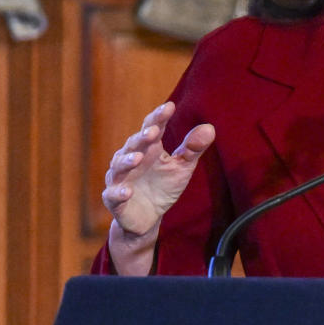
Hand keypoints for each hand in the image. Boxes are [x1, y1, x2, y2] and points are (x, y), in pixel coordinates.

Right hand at [102, 102, 214, 235]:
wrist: (148, 217)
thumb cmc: (163, 186)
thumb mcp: (182, 167)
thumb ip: (193, 148)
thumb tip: (210, 128)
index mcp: (149, 148)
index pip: (152, 127)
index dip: (159, 117)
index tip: (170, 107)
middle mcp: (131, 159)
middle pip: (134, 144)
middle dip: (142, 137)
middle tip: (153, 132)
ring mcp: (120, 179)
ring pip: (119, 166)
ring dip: (127, 161)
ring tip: (138, 158)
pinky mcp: (115, 200)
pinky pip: (113, 195)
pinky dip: (118, 192)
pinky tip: (127, 192)